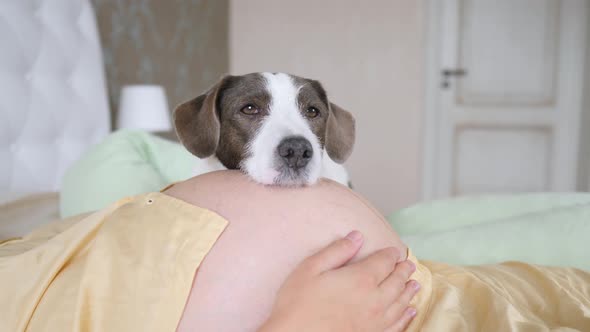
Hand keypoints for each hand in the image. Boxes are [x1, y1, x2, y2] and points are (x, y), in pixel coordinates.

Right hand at [259, 231, 418, 331]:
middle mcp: (374, 299)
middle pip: (396, 281)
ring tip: (415, 284)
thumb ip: (337, 251)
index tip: (395, 251)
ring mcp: (375, 321)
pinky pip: (396, 325)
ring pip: (400, 303)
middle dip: (404, 271)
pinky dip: (406, 316)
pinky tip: (409, 312)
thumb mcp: (311, 268)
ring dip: (409, 291)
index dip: (391, 254)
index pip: (384, 262)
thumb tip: (357, 236)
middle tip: (409, 265)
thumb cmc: (298, 303)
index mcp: (361, 278)